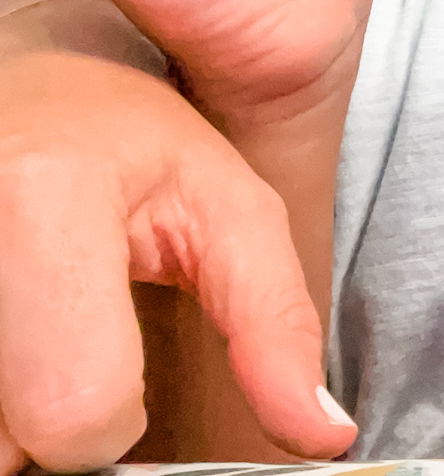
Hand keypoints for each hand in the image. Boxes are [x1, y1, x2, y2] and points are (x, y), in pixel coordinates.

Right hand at [0, 45, 353, 471]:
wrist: (30, 95)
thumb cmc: (128, 141)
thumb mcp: (231, 208)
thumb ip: (274, 323)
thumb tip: (321, 433)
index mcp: (45, 193)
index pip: (77, 409)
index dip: (115, 415)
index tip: (120, 356)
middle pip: (10, 441)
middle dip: (54, 417)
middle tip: (72, 338)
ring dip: (13, 406)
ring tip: (42, 328)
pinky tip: (16, 334)